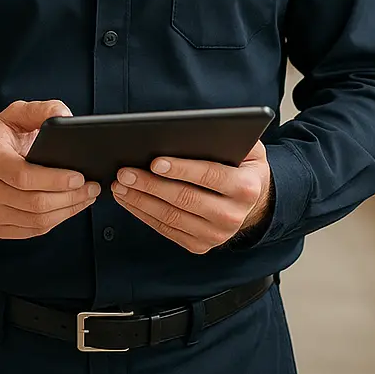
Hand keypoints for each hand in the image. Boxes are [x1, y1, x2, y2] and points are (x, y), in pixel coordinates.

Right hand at [0, 100, 100, 239]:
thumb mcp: (14, 114)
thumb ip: (41, 110)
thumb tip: (66, 116)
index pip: (23, 176)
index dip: (54, 180)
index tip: (79, 176)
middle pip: (34, 202)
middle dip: (70, 197)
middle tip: (92, 187)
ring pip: (36, 221)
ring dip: (67, 211)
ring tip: (86, 197)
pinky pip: (33, 230)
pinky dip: (56, 220)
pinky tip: (68, 207)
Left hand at [111, 140, 271, 253]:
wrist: (255, 203)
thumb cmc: (241, 166)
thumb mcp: (245, 147)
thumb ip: (226, 136)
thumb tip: (191, 128)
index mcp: (245, 187)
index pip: (209, 175)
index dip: (181, 169)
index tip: (154, 162)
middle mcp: (233, 215)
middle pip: (185, 198)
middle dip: (150, 185)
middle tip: (125, 172)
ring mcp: (216, 235)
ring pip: (171, 217)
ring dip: (140, 201)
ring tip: (120, 185)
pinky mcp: (200, 245)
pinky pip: (166, 230)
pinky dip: (143, 214)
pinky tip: (128, 199)